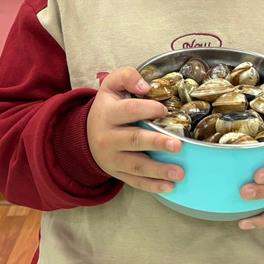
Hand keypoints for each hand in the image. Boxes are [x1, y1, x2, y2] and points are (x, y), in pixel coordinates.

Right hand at [87, 67, 184, 193]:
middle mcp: (108, 137)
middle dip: (156, 143)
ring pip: (135, 165)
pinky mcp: (117, 172)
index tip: (164, 110)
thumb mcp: (111, 86)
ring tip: (180, 173)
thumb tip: (146, 86)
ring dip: (158, 170)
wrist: (84, 135)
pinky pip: (134, 181)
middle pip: (134, 140)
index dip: (147, 109)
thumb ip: (127, 76)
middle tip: (178, 146)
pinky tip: (169, 187)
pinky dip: (152, 186)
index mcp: (108, 113)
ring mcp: (112, 158)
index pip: (129, 110)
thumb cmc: (107, 107)